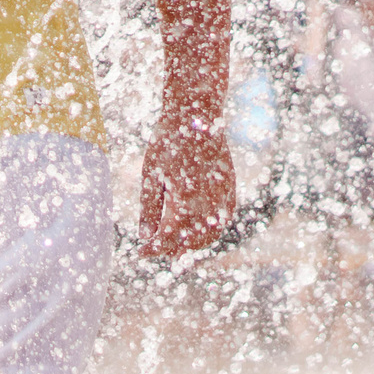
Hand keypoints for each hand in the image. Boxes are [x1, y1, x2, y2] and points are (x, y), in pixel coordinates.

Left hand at [138, 110, 232, 257]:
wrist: (198, 119)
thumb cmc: (168, 144)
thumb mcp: (151, 175)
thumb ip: (149, 209)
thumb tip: (145, 237)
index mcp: (185, 201)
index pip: (169, 238)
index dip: (154, 249)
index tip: (142, 253)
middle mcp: (208, 204)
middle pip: (191, 243)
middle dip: (173, 250)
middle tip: (156, 250)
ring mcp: (223, 199)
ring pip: (210, 236)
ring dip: (193, 245)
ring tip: (174, 244)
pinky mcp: (231, 192)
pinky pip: (222, 221)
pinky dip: (209, 231)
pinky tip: (195, 230)